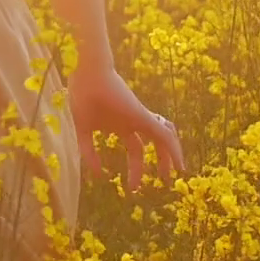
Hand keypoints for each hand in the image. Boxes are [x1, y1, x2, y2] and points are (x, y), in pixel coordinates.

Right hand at [67, 64, 186, 192]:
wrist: (86, 73)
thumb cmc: (82, 95)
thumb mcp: (83, 130)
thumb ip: (89, 152)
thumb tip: (98, 175)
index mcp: (121, 125)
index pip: (135, 148)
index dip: (136, 168)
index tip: (132, 187)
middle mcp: (134, 122)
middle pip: (152, 144)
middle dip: (159, 162)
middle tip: (163, 180)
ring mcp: (140, 117)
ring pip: (163, 138)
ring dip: (171, 156)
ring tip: (177, 173)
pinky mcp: (142, 114)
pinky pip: (164, 134)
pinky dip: (173, 149)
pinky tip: (178, 164)